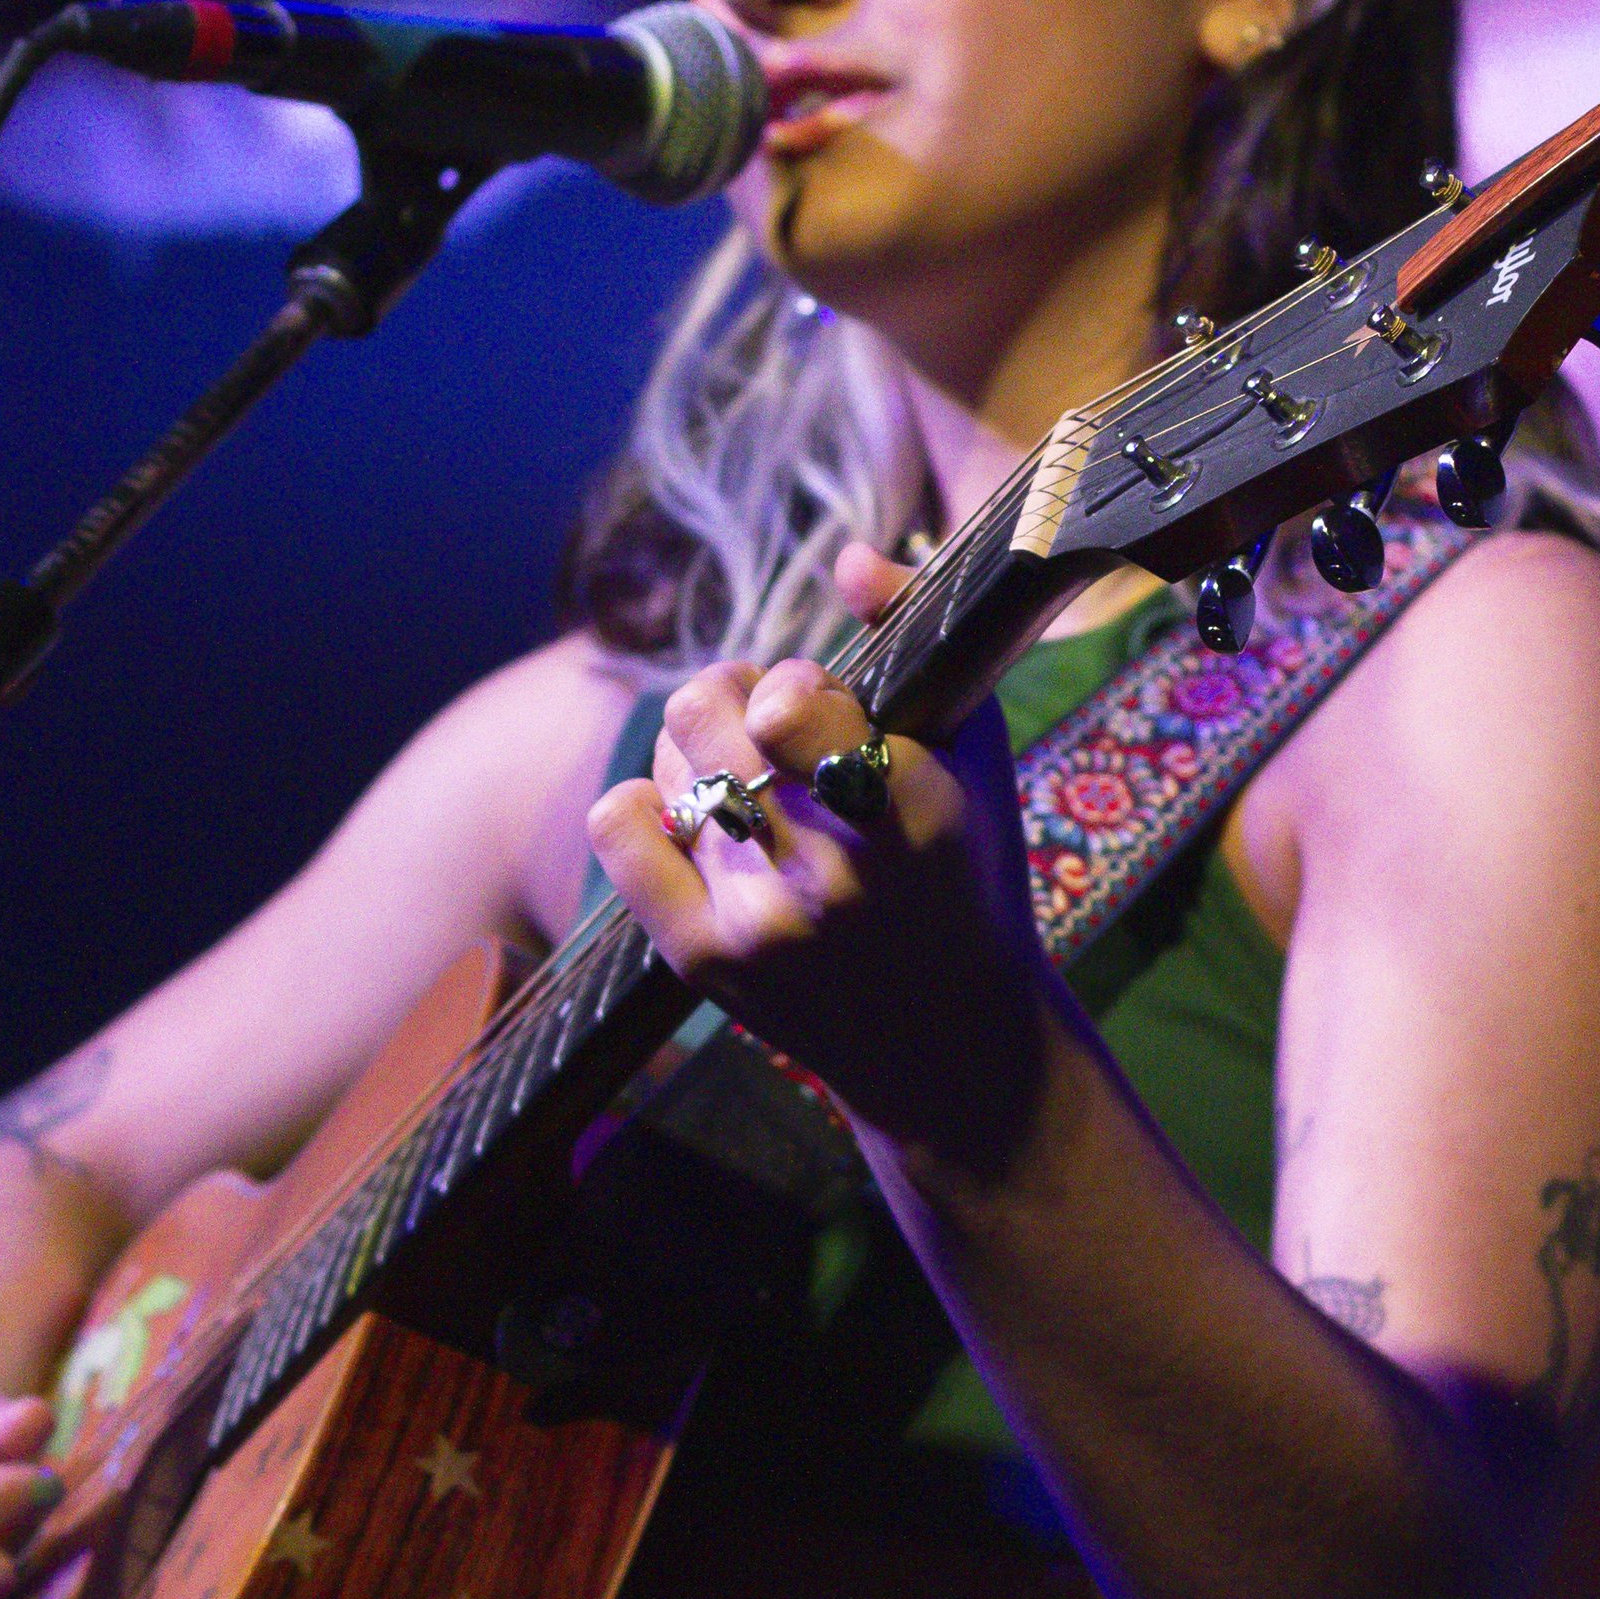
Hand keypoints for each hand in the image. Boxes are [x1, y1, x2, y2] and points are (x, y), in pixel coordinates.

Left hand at [586, 545, 1051, 1176]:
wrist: (950, 1042)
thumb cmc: (969, 872)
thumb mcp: (978, 751)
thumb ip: (921, 633)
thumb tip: (850, 556)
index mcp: (912, 812)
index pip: (788, 701)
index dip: (785, 682)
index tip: (808, 703)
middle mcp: (834, 872)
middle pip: (705, 715)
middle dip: (728, 698)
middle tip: (757, 723)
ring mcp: (762, 921)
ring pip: (669, 765)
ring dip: (696, 752)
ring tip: (742, 778)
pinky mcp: (705, 961)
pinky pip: (621, 830)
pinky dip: (641, 803)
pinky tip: (686, 813)